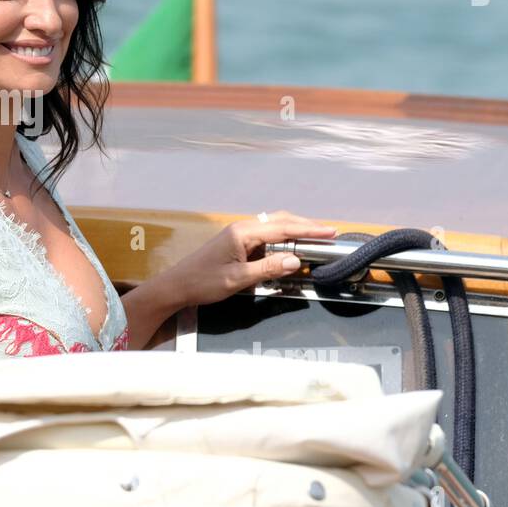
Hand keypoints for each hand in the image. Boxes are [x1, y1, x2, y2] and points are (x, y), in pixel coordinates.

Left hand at [165, 211, 336, 307]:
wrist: (177, 285)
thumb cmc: (204, 282)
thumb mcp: (238, 279)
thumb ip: (268, 268)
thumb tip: (295, 261)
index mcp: (243, 233)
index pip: (283, 228)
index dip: (309, 230)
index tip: (330, 231)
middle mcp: (242, 228)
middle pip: (279, 221)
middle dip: (305, 225)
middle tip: (328, 233)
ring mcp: (238, 234)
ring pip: (272, 226)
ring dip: (294, 230)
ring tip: (314, 237)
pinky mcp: (236, 243)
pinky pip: (265, 236)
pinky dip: (281, 238)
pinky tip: (290, 246)